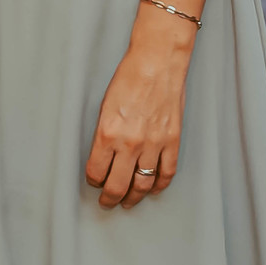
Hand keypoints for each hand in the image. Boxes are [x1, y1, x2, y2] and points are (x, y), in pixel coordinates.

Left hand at [84, 15, 192, 208]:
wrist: (158, 61)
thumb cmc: (128, 76)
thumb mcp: (105, 104)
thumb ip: (104, 133)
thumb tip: (103, 155)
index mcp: (107, 132)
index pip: (96, 171)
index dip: (93, 181)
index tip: (93, 182)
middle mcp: (130, 143)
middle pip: (118, 185)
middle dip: (110, 198)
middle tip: (107, 203)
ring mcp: (153, 144)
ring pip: (142, 184)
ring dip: (133, 197)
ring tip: (128, 202)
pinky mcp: (172, 141)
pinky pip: (166, 173)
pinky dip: (159, 185)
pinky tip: (152, 189)